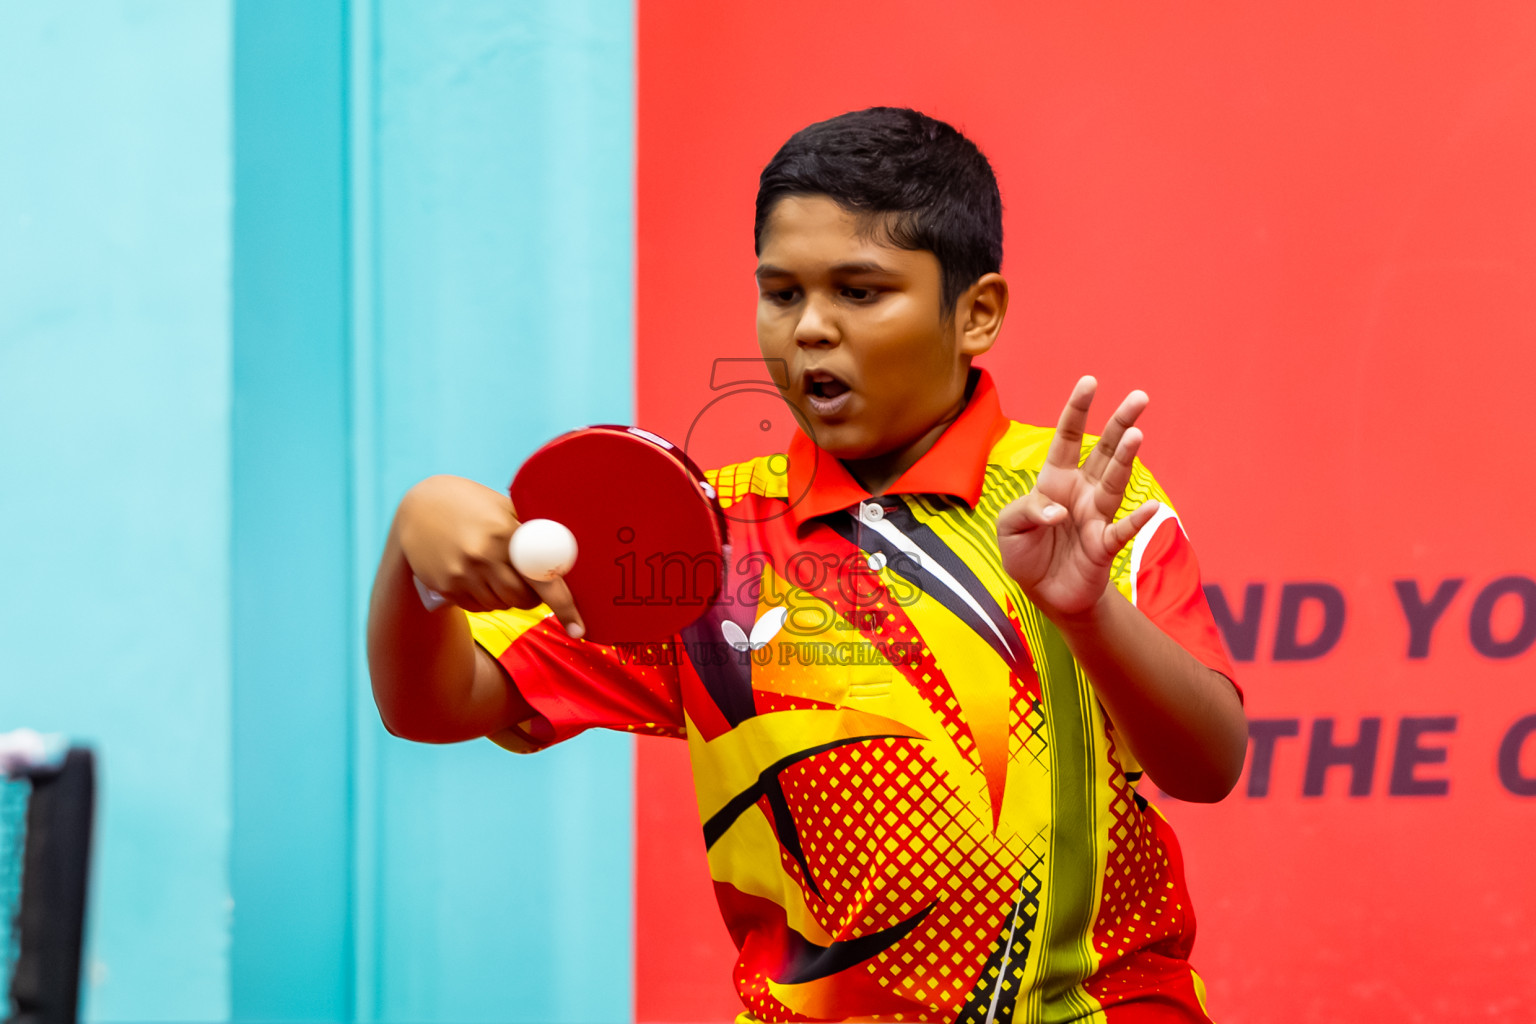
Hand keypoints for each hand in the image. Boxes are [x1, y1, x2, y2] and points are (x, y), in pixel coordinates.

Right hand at [394, 475, 584, 635]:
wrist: (418, 508)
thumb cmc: (473, 505)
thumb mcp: (502, 507)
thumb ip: (531, 529)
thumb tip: (568, 553)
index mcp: (505, 532)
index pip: (543, 576)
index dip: (564, 604)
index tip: (578, 630)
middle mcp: (483, 555)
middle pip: (523, 598)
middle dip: (533, 597)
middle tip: (530, 583)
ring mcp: (462, 573)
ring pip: (501, 605)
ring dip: (508, 597)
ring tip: (498, 572)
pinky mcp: (446, 587)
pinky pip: (478, 607)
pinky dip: (486, 599)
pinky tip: (477, 577)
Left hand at [997, 377, 1160, 621]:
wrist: (1045, 593)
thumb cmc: (1026, 553)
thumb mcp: (1009, 527)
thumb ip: (1027, 511)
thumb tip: (1059, 512)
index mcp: (1055, 480)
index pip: (1067, 438)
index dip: (1077, 411)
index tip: (1090, 382)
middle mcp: (1081, 491)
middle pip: (1104, 451)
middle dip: (1120, 423)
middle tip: (1140, 396)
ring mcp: (1097, 516)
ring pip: (1115, 481)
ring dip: (1126, 459)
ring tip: (1137, 434)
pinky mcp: (1104, 545)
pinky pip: (1122, 530)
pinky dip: (1136, 520)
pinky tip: (1151, 507)